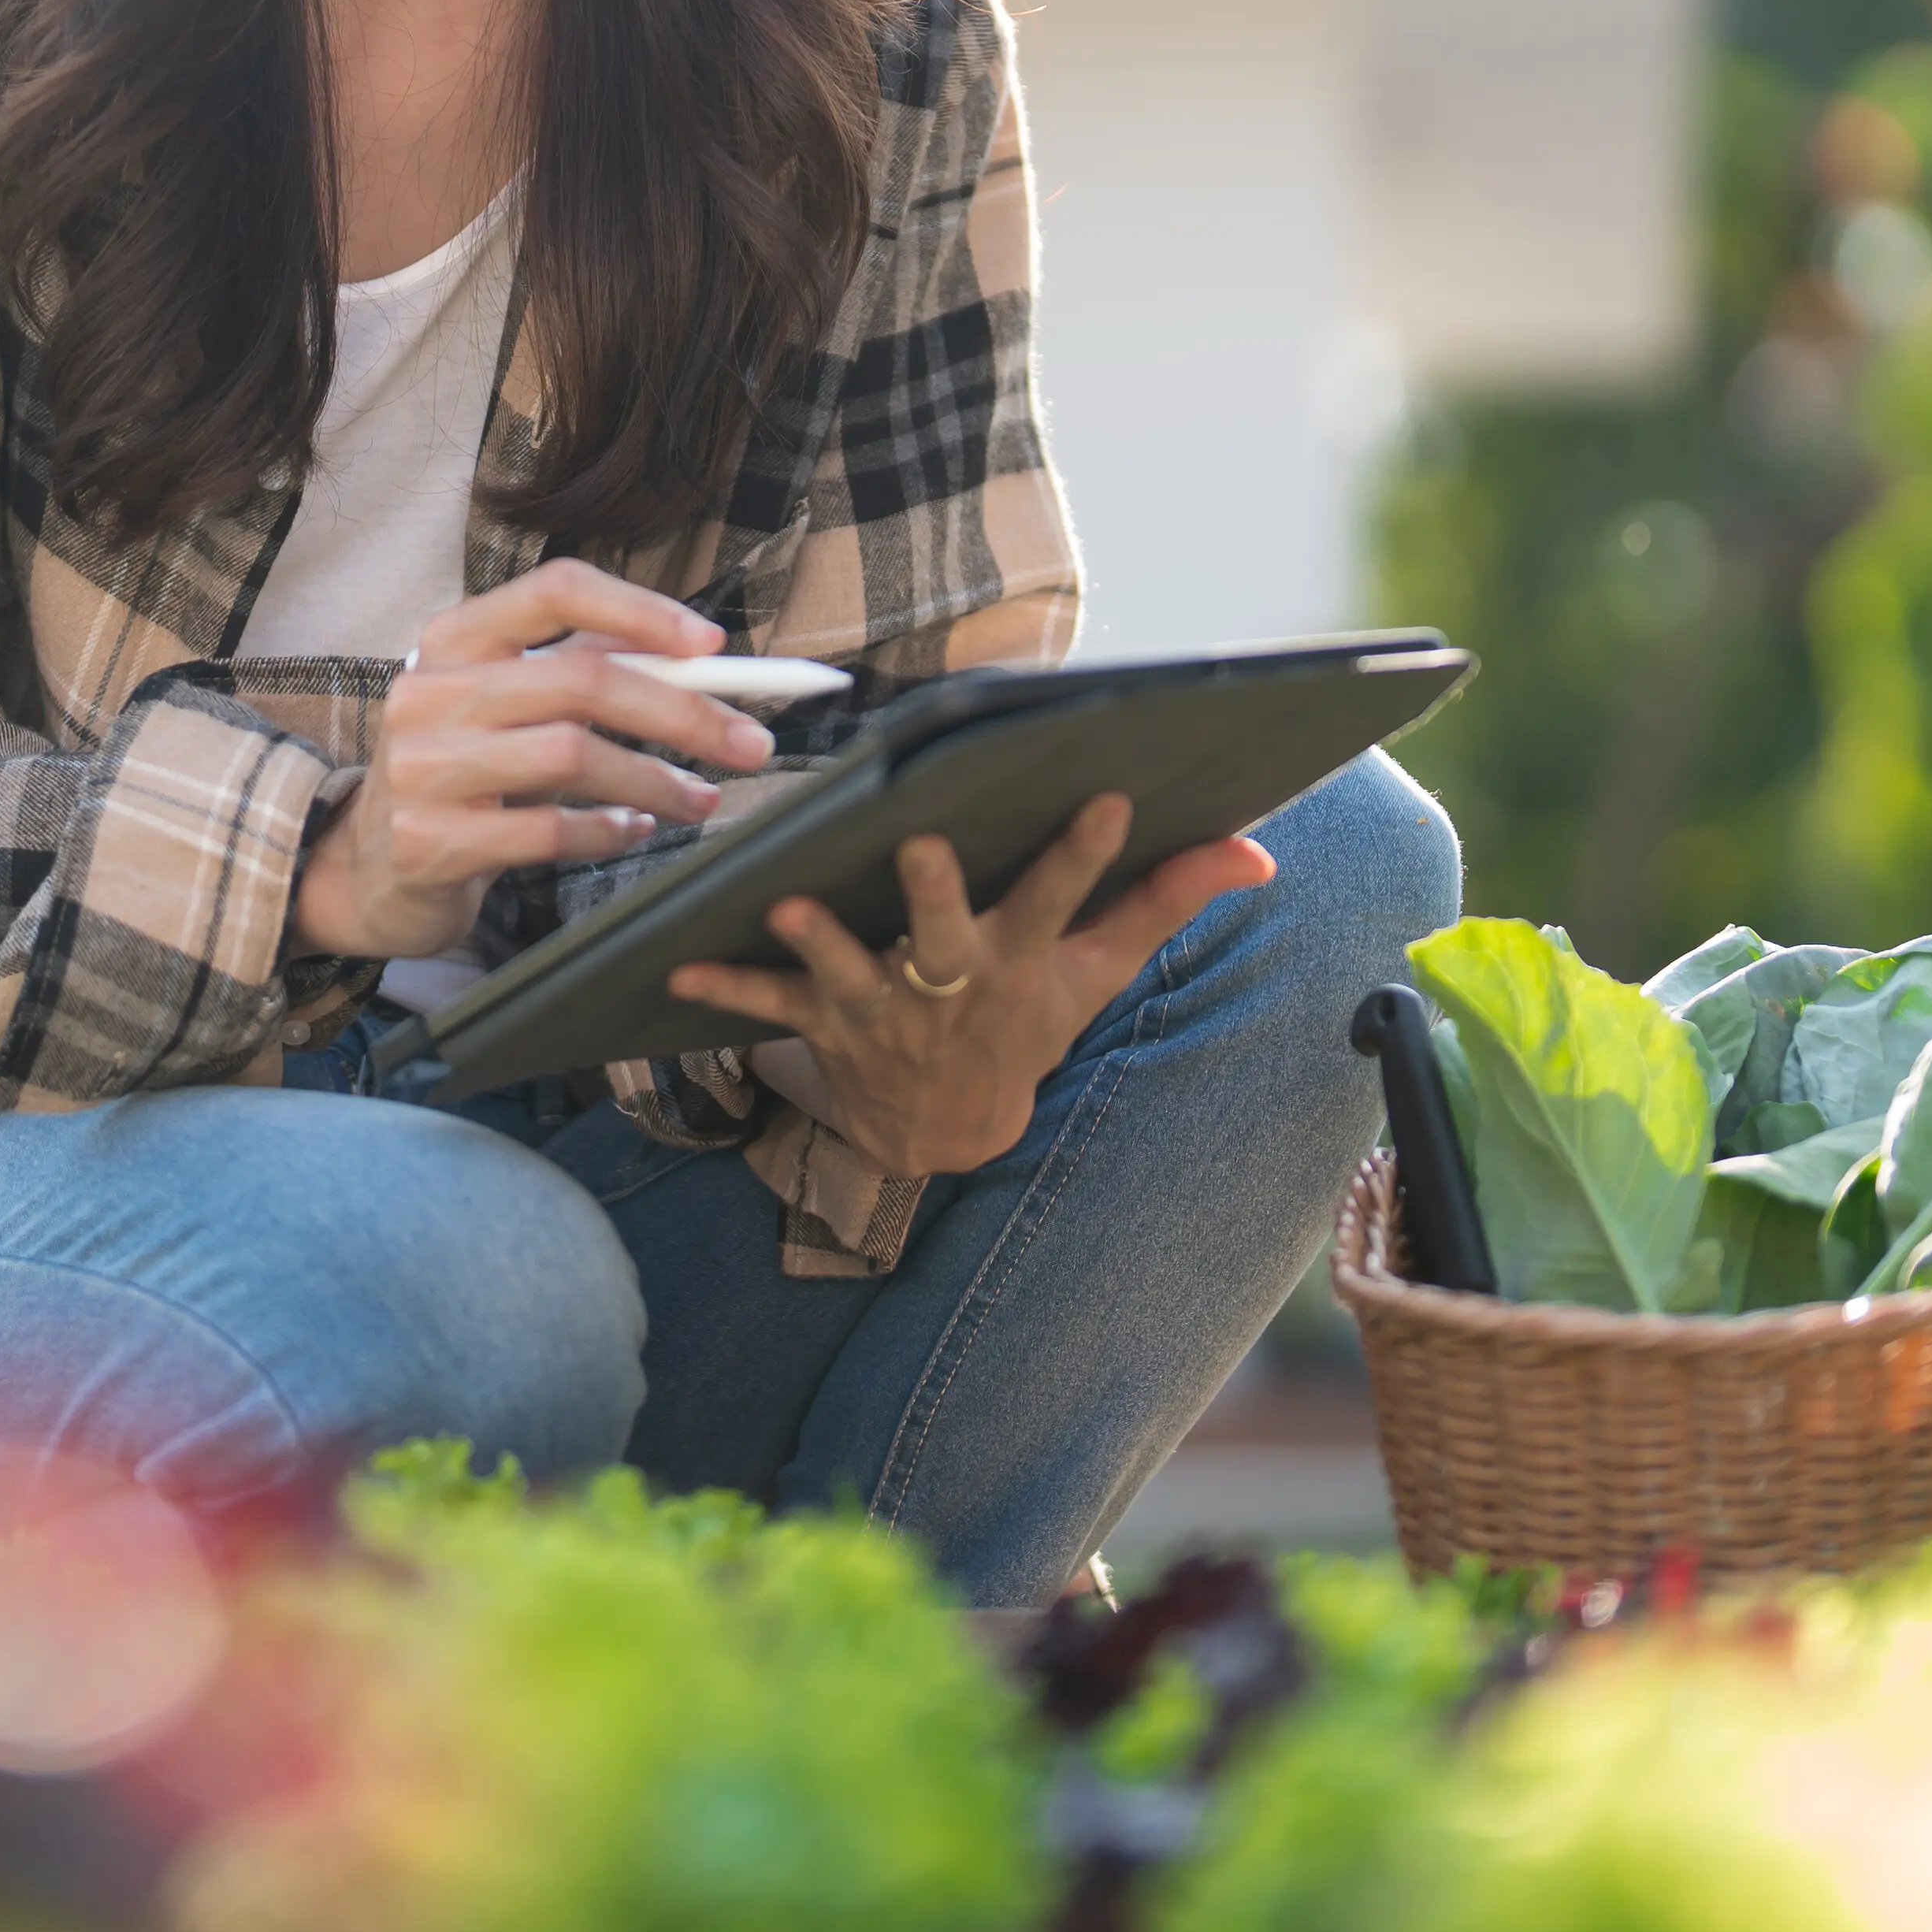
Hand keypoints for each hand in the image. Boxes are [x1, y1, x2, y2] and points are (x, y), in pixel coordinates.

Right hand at [288, 560, 790, 967]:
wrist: (368, 870)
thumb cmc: (464, 773)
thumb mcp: (508, 706)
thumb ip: (584, 670)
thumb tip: (700, 657)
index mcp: (454, 638)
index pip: (555, 589)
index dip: (639, 610)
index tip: (711, 645)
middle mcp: (430, 691)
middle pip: (581, 680)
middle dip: (683, 713)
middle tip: (750, 745)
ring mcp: (422, 767)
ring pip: (572, 757)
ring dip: (657, 781)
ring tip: (700, 800)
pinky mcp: (428, 841)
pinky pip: (547, 832)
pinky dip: (607, 833)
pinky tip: (632, 832)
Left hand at [663, 796, 1274, 1179]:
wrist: (946, 1135)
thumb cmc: (1024, 1024)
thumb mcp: (1096, 972)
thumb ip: (1165, 901)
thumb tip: (1256, 853)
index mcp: (1022, 960)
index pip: (1063, 899)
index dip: (1085, 853)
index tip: (1107, 796)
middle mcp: (952, 985)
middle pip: (947, 935)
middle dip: (936, 894)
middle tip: (924, 843)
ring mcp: (884, 1009)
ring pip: (849, 970)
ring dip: (819, 941)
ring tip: (786, 902)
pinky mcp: (823, 1025)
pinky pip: (766, 1005)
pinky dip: (723, 985)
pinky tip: (675, 960)